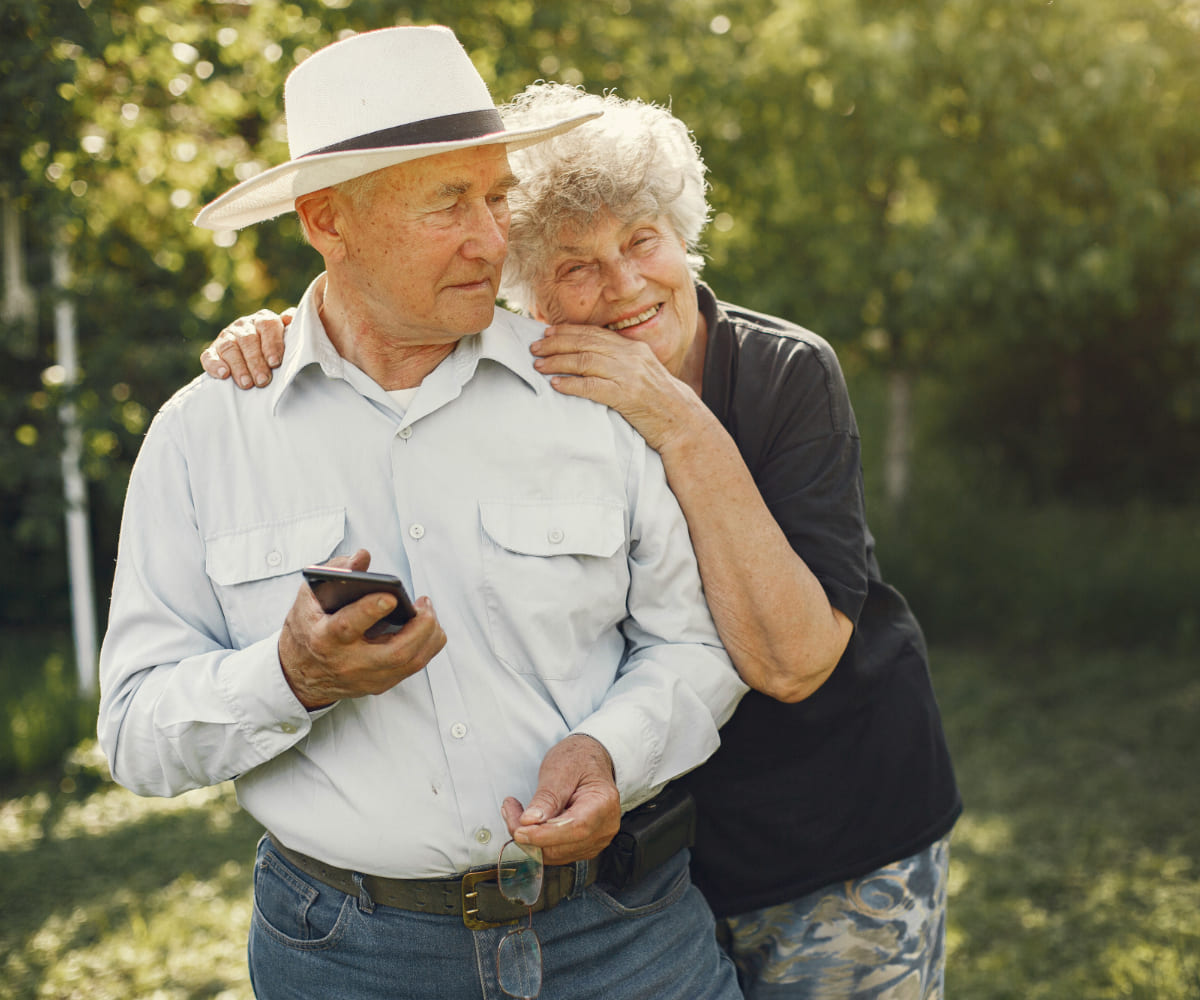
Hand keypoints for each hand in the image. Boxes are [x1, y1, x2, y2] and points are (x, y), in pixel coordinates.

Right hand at [200, 308, 294, 387]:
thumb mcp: (287, 337)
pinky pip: (209, 356)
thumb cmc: (277, 348)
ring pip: (229, 348)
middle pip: (248, 340)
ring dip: (238, 367)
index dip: (272, 344)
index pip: (268, 327)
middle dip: (256, 362)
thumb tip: (291, 318)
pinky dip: (215, 365)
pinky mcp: (212, 351)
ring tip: (246, 384)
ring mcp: (226, 337)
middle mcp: (244, 325)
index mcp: (263, 320)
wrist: (255, 353)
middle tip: (263, 380)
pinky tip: (223, 374)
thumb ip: (292, 329)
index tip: (275, 363)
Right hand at [277, 549, 445, 708]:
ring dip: (429, 635)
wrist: (299, 674)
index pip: (348, 626)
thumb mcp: (309, 596)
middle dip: (420, 626)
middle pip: (395, 652)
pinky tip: (426, 627)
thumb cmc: (308, 628)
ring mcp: (366, 678)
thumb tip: (362, 557)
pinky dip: (426, 645)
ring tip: (427, 611)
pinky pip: (413, 667)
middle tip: (423, 603)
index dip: (370, 610)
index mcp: (323, 638)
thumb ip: (335, 572)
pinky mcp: (379, 684)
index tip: (391, 596)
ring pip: (411, 662)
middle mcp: (347, 662)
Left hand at [500, 734, 620, 865]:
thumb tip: (529, 821)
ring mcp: (596, 840)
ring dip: (530, 840)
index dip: (545, 834)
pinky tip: (528, 822)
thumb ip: (547, 797)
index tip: (519, 829)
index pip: (576, 828)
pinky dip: (537, 842)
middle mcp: (604, 827)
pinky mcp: (584, 846)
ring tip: (514, 812)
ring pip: (556, 854)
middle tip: (509, 811)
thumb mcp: (560, 769)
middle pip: (563, 846)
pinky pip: (556, 853)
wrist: (589, 761)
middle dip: (530, 836)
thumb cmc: (578, 760)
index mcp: (604, 803)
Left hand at [529, 325, 705, 452]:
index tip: (547, 333)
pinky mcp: (626, 396)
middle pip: (585, 344)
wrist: (681, 421)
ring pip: (585, 361)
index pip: (594, 333)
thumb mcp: (642, 373)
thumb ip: (620, 362)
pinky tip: (556, 384)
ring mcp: (629, 376)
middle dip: (556, 344)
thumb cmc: (658, 401)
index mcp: (633, 348)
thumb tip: (589, 358)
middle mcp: (631, 357)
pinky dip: (571, 384)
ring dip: (557, 362)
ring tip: (539, 366)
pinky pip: (592, 387)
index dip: (567, 332)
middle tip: (534, 348)